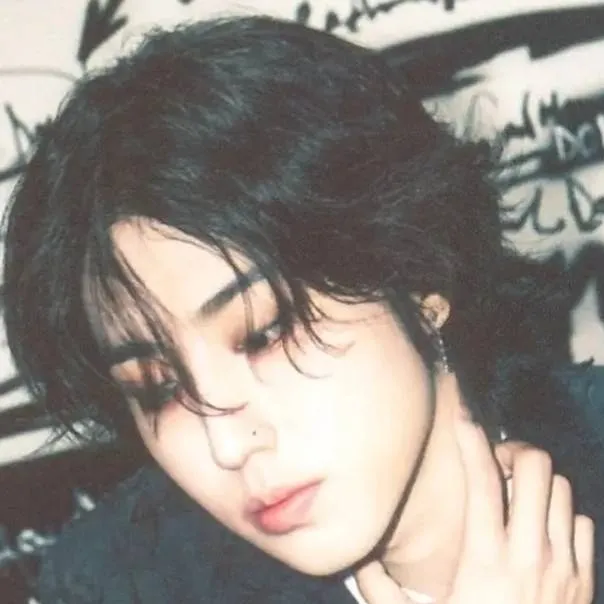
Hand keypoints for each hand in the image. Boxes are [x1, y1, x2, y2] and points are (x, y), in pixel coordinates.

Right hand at [355, 420, 594, 602]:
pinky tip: (539, 527)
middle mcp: (530, 555)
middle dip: (514, 452)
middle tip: (494, 461)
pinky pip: (582, 523)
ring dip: (537, 482)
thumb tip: (356, 561)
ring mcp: (565, 568)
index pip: (483, 479)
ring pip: (561, 490)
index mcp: (486, 560)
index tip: (461, 415)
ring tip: (514, 491)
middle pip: (537, 469)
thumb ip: (381, 592)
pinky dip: (562, 514)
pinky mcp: (586, 581)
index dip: (470, 438)